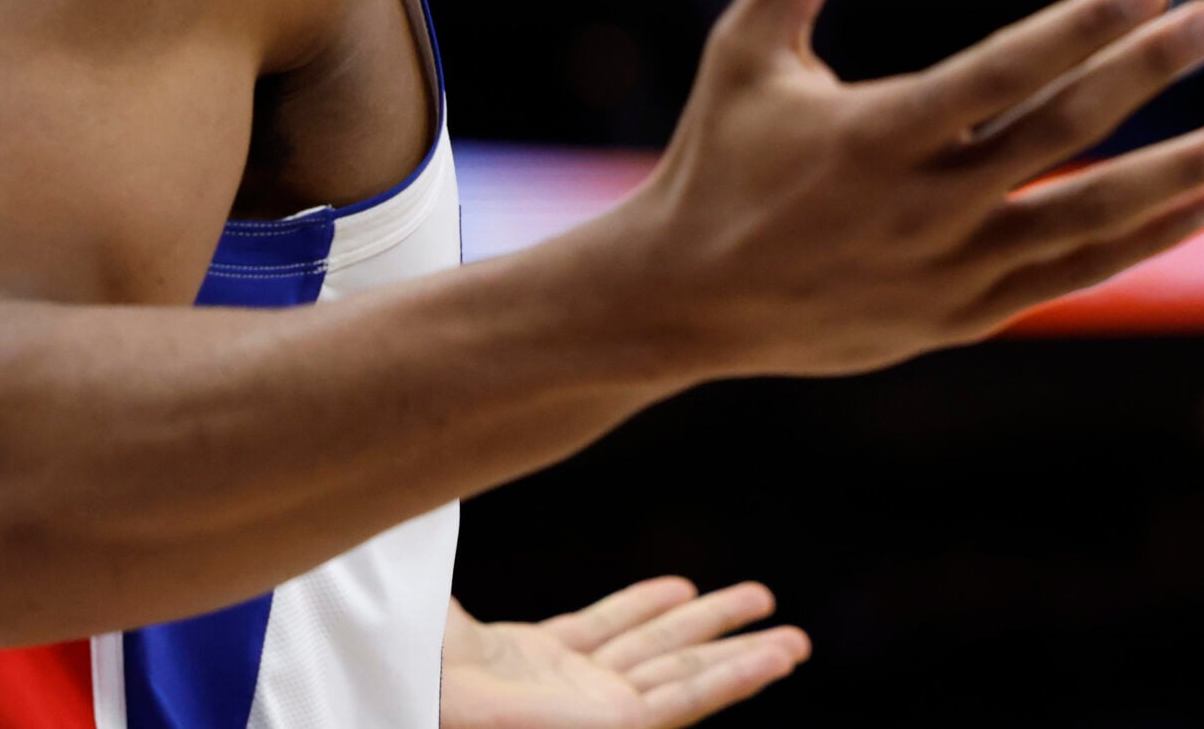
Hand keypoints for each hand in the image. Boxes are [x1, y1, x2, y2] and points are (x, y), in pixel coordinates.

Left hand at [441, 579, 808, 728]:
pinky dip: (736, 679)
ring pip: (685, 679)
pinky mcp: (618, 728)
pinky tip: (775, 659)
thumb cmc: (412, 664)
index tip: (680, 587)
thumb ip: (436, 572)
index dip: (640, 609)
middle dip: (711, 631)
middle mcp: (570, 689)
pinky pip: (688, 702)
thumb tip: (410, 497)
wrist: (419, 698)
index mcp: (527, 663)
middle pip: (656, 655)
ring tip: (793, 640)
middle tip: (761, 601)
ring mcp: (597, 711)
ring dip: (741, 656)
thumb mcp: (434, 610)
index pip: (600, 633)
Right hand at [610, 0, 1203, 378]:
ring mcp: (947, 270)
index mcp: (871, 133)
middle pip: (1061, 134)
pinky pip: (1070, 276)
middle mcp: (920, 206)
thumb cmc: (716, 158)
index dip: (1078, 28)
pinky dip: (1141, 243)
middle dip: (1150, 75)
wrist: (682, 304)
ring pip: (1086, 217)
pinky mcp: (961, 316)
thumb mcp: (748, 48)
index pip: (999, 72)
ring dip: (1178, 173)